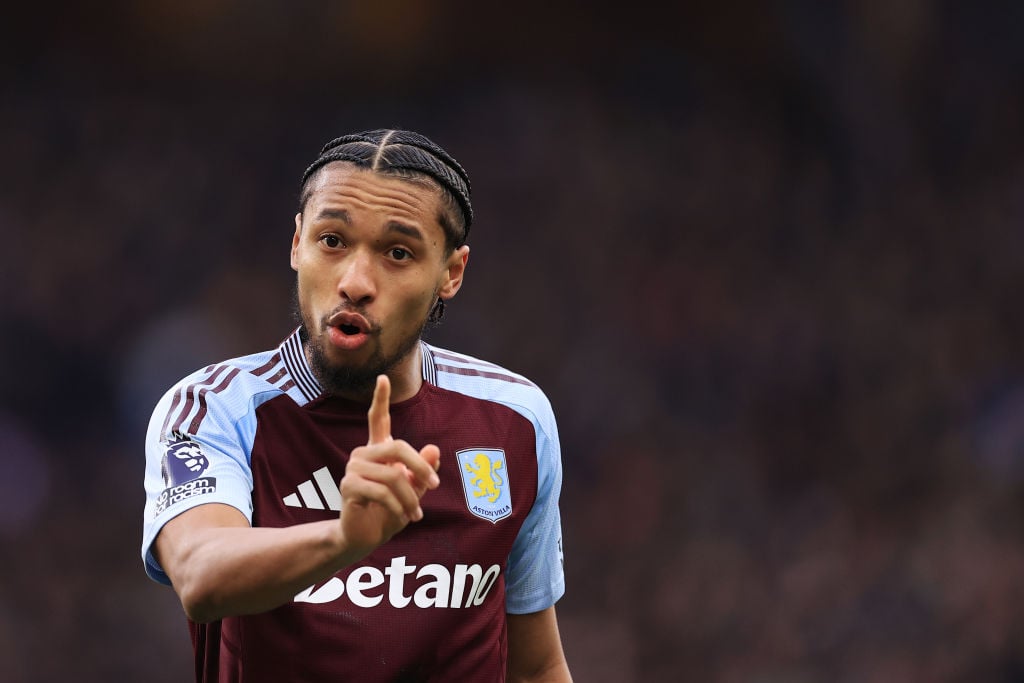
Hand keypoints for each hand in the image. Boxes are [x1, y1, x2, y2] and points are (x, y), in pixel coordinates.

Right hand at [338, 375, 440, 555]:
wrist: (366, 537)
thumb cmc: (390, 511)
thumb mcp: (413, 490)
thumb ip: (423, 471)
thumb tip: (434, 449)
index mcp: (378, 450)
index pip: (378, 419)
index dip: (380, 399)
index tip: (382, 377)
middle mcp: (363, 454)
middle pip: (398, 446)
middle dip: (420, 467)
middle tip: (435, 486)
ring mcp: (353, 468)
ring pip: (393, 474)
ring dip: (410, 497)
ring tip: (416, 513)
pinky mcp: (349, 486)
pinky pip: (382, 491)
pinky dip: (398, 506)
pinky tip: (402, 516)